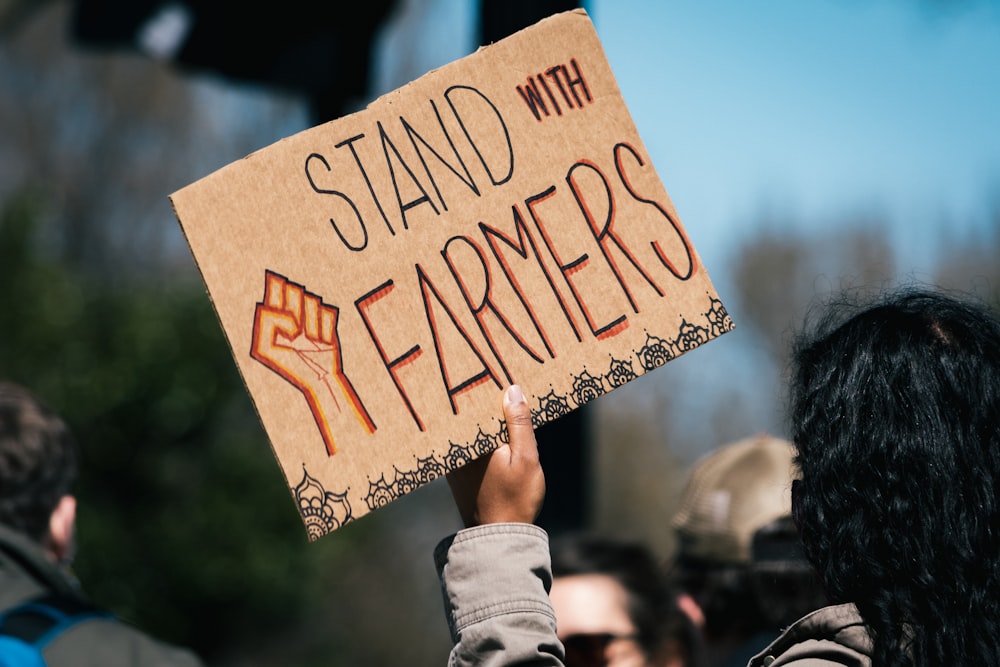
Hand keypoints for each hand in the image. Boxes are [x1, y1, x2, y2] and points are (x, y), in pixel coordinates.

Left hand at [446, 385, 544, 526]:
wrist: (499, 538)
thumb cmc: (516, 499)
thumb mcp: (526, 458)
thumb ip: (519, 424)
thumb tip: (512, 390)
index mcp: (472, 443)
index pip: (474, 406)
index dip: (484, 388)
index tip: (491, 370)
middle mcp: (457, 450)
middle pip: (469, 417)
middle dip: (482, 400)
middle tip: (497, 377)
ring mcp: (455, 463)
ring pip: (469, 432)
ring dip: (481, 417)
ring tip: (498, 395)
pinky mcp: (458, 474)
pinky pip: (469, 446)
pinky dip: (480, 435)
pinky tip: (495, 427)